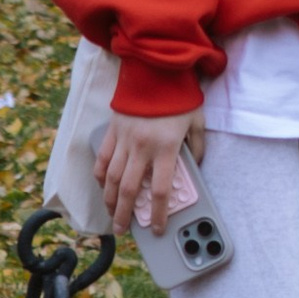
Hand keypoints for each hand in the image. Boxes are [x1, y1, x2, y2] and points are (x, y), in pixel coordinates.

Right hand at [95, 108, 207, 237]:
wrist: (155, 68)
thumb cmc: (179, 96)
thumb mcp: (198, 121)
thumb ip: (198, 147)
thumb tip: (195, 167)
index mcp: (166, 148)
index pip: (160, 190)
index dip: (157, 213)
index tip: (156, 227)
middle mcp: (142, 147)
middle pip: (129, 189)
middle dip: (124, 214)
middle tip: (123, 230)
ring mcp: (124, 139)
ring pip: (111, 177)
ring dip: (109, 199)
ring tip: (111, 215)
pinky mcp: (113, 130)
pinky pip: (102, 158)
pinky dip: (99, 175)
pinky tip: (102, 187)